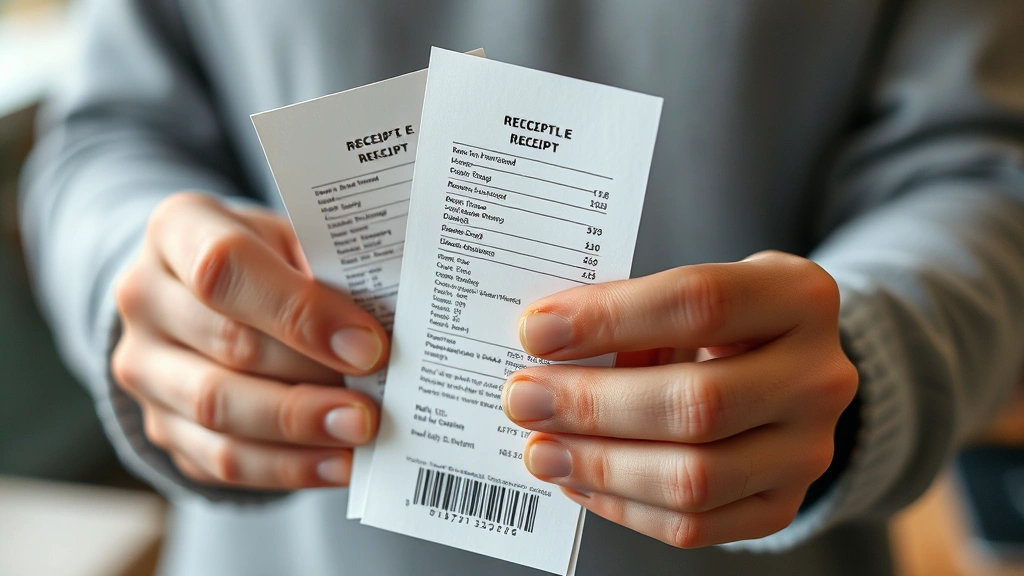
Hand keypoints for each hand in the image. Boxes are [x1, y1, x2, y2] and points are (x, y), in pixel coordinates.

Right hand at [112, 193, 389, 489]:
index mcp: (178, 230)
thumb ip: (327, 271)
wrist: (199, 293)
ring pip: (218, 410)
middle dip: (310, 381)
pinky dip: (286, 467)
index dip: (299, 311)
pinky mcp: (160, 424)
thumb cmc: (264, 259)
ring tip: (359, 435)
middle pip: (227, 346)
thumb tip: (387, 329)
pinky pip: (221, 459)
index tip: (367, 346)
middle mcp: (144, 297)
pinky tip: (337, 464)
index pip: (225, 267)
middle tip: (373, 405)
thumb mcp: (290, 240)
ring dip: (299, 431)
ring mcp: (142, 367)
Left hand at [502, 251, 857, 546]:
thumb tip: (544, 348)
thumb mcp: (691, 293)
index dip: (608, 319)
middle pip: (697, 403)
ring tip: (540, 448)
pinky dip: (621, 505)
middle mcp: (820, 377)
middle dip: (593, 405)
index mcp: (799, 296)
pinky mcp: (781, 506)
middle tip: (524, 398)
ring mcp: (808, 451)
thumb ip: (632, 313)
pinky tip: (578, 479)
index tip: (537, 333)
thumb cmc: (722, 323)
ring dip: (599, 465)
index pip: (698, 303)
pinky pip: (694, 527)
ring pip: (694, 478)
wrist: (788, 372)